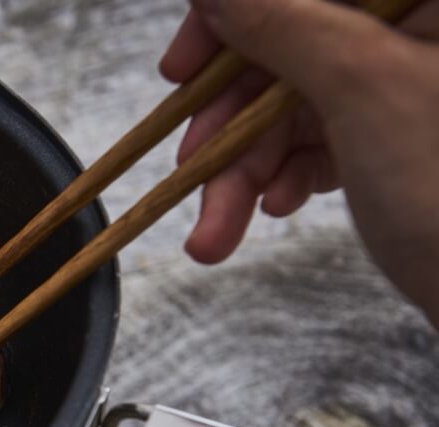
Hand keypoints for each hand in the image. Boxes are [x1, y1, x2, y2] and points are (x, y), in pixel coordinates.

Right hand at [160, 0, 438, 326]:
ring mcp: (412, 81)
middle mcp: (423, 29)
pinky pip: (320, 135)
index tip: (183, 66)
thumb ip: (281, 21)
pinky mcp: (400, 130)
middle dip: (230, 118)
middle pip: (294, 43)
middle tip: (188, 163)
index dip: (237, 16)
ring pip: (296, 101)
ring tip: (215, 232)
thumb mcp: (361, 88)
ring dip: (242, 167)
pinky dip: (284, 174)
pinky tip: (275, 206)